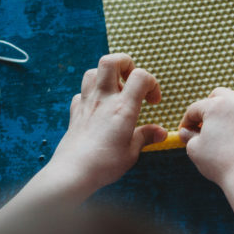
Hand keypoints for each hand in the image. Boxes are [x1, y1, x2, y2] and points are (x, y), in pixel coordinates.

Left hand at [46, 53, 165, 195]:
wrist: (72, 173)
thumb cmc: (104, 164)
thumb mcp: (132, 153)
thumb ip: (146, 137)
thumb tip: (162, 133)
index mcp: (122, 108)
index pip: (141, 76)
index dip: (152, 83)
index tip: (153, 101)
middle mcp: (103, 100)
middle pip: (110, 61)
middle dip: (125, 64)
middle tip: (132, 81)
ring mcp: (86, 104)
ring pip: (92, 72)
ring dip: (107, 76)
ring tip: (117, 92)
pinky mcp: (75, 112)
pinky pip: (82, 93)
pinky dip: (92, 94)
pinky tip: (99, 108)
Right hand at [179, 86, 233, 189]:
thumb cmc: (219, 162)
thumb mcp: (195, 149)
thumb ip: (189, 136)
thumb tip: (186, 131)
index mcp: (215, 105)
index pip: (195, 109)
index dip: (186, 121)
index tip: (185, 132)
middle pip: (217, 95)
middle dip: (207, 106)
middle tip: (202, 123)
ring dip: (228, 100)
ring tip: (222, 116)